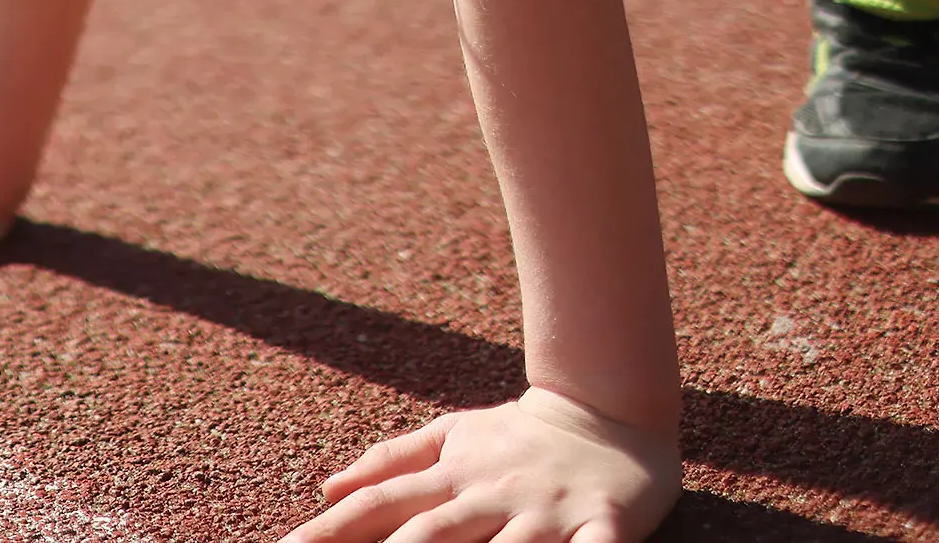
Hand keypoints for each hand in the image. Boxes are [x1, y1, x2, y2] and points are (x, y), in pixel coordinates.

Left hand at [285, 388, 680, 542]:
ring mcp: (547, 513)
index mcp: (452, 475)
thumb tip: (326, 485)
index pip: (379, 504)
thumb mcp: (451, 435)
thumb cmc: (520, 436)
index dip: (332, 529)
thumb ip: (391, 461)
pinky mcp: (607, 526)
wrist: (612, 408)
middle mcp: (492, 495)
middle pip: (428, 536)